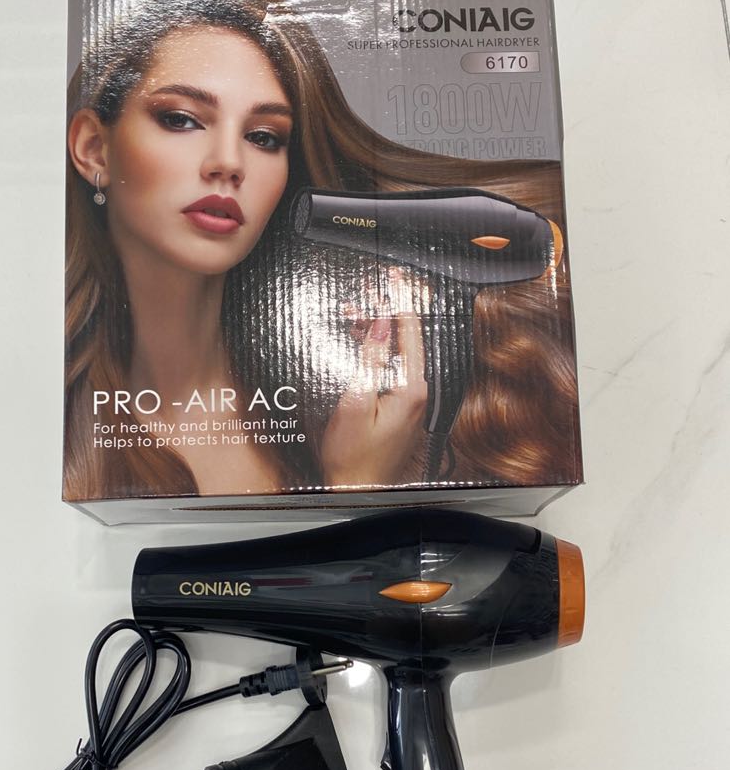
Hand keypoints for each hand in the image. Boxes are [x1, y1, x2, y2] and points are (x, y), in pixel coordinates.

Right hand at [322, 272, 427, 487]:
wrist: (358, 492)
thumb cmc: (354, 457)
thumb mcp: (356, 402)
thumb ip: (370, 361)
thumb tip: (380, 328)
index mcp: (411, 389)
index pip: (410, 331)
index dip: (400, 300)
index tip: (394, 277)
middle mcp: (416, 393)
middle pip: (406, 339)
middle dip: (386, 311)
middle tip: (369, 290)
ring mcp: (410, 401)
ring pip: (397, 353)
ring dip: (378, 331)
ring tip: (357, 313)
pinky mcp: (399, 408)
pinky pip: (392, 369)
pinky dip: (378, 352)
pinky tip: (362, 345)